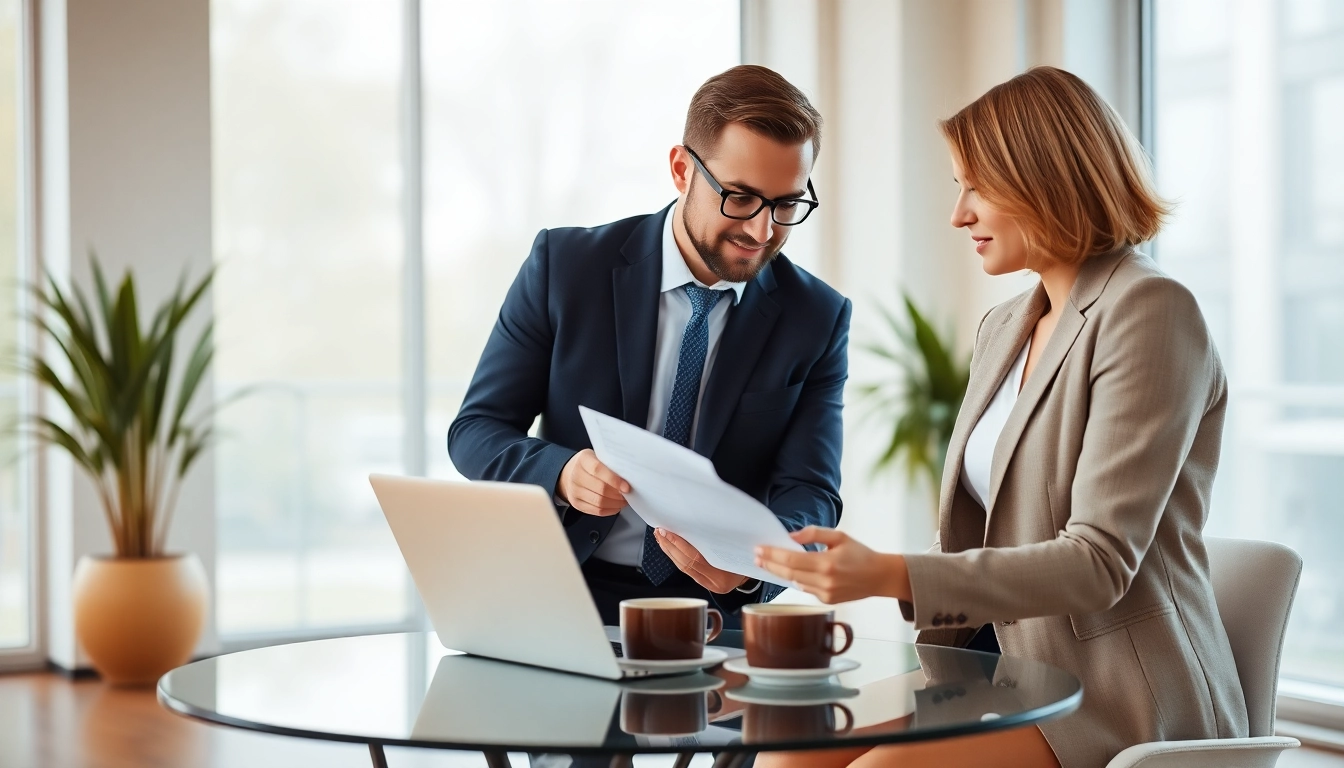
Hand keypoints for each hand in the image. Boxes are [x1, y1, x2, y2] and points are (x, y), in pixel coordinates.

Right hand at [557, 449, 628, 515]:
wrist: (569, 474)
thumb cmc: (588, 464)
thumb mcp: (597, 456)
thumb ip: (610, 464)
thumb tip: (629, 475)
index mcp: (583, 460)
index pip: (598, 470)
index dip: (614, 479)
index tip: (627, 486)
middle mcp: (576, 476)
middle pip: (600, 489)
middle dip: (618, 494)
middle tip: (628, 494)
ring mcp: (575, 491)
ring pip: (599, 502)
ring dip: (616, 503)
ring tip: (624, 500)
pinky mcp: (577, 503)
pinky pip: (596, 511)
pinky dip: (610, 510)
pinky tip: (616, 505)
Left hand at [654, 529, 747, 593]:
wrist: (762, 567)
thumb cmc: (752, 553)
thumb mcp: (740, 545)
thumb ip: (722, 539)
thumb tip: (700, 522)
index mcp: (724, 577)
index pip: (695, 559)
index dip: (679, 545)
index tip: (667, 531)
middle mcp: (714, 583)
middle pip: (685, 564)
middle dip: (670, 546)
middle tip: (659, 531)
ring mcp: (708, 584)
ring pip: (682, 567)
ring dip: (669, 550)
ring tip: (660, 537)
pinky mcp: (703, 581)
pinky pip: (685, 568)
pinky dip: (675, 555)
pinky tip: (668, 546)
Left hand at [754, 527, 910, 604]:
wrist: (880, 577)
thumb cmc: (860, 554)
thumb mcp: (839, 536)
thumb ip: (814, 534)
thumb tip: (791, 537)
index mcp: (826, 563)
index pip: (791, 560)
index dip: (772, 555)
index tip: (758, 549)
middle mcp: (824, 581)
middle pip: (788, 573)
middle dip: (770, 565)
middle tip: (756, 557)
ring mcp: (825, 594)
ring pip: (795, 582)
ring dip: (780, 573)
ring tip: (767, 563)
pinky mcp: (827, 601)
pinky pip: (805, 589)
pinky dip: (797, 580)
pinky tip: (792, 572)